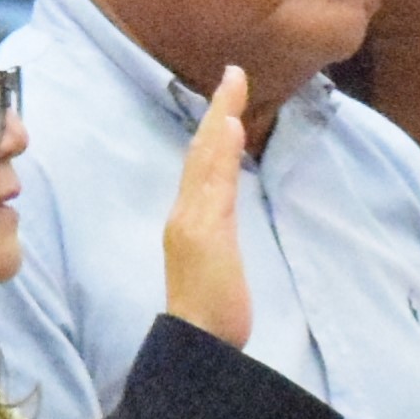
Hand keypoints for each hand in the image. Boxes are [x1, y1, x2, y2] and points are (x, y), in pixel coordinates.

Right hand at [161, 67, 256, 343]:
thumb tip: (226, 217)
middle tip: (233, 73)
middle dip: (217, 111)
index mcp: (190, 220)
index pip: (203, 166)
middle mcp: (186, 214)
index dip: (214, 131)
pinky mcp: (203, 234)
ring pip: (205, 161)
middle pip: (200, 152)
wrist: (197, 345)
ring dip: (218, 121)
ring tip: (232, 87)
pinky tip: (228, 127)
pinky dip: (219, 153)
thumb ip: (219, 236)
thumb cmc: (210, 314)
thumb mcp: (218, 266)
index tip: (229, 101)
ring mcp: (192, 222)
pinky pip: (213, 185)